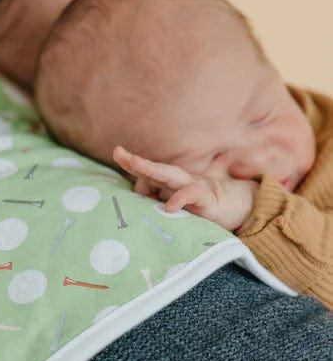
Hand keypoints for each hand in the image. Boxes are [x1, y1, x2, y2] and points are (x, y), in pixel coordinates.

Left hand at [112, 146, 258, 230]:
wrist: (242, 208)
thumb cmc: (206, 208)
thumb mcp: (180, 208)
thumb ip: (162, 204)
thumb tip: (143, 206)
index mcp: (172, 184)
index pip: (149, 174)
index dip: (134, 165)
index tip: (118, 153)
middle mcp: (181, 182)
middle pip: (156, 170)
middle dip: (136, 162)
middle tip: (118, 152)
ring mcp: (194, 188)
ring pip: (170, 176)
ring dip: (151, 169)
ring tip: (134, 163)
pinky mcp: (207, 200)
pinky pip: (192, 194)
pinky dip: (180, 198)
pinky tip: (169, 206)